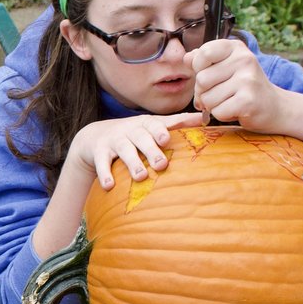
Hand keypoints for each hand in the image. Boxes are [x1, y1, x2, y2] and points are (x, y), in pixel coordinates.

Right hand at [70, 111, 206, 190]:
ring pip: (124, 150)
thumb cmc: (134, 134)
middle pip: (141, 138)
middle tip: (161, 164)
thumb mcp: (152, 126)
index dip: (160, 131)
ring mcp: (114, 140)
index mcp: (146, 124)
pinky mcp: (98, 152)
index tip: (166, 139)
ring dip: (132, 163)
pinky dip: (104, 173)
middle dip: (150, 150)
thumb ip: (177, 123)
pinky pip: (101, 162)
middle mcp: (130, 130)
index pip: (155, 125)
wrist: (95, 136)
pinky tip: (109, 186)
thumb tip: (207, 117)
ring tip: (140, 177)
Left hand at [191, 37, 288, 131]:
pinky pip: (217, 112)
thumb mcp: (226, 66)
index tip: (210, 73)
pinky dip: (223, 115)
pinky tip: (236, 110)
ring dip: (214, 105)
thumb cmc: (244, 86)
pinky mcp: (248, 101)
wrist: (274, 106)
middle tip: (222, 93)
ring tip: (231, 101)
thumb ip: (204, 60)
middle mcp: (244, 60)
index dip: (198, 68)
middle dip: (205, 92)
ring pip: (207, 98)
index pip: (204, 52)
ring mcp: (247, 80)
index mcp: (235, 48)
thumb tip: (186, 58)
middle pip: (201, 80)